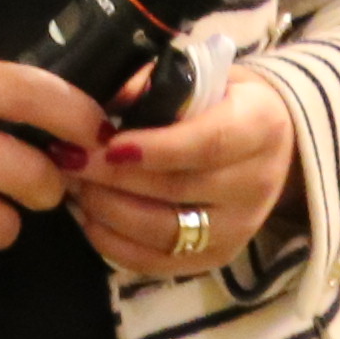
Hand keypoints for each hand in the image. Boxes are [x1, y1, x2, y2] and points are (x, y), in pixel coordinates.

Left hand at [75, 68, 297, 280]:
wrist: (269, 145)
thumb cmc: (222, 101)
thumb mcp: (198, 76)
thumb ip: (152, 84)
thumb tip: (101, 103)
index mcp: (260, 125)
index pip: (209, 143)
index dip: (156, 148)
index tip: (108, 144)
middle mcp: (257, 183)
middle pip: (179, 189)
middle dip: (115, 178)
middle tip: (71, 160)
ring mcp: (239, 228)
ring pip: (166, 232)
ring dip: (110, 211)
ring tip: (76, 187)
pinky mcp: (217, 258)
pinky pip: (159, 262)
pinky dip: (116, 244)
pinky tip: (90, 218)